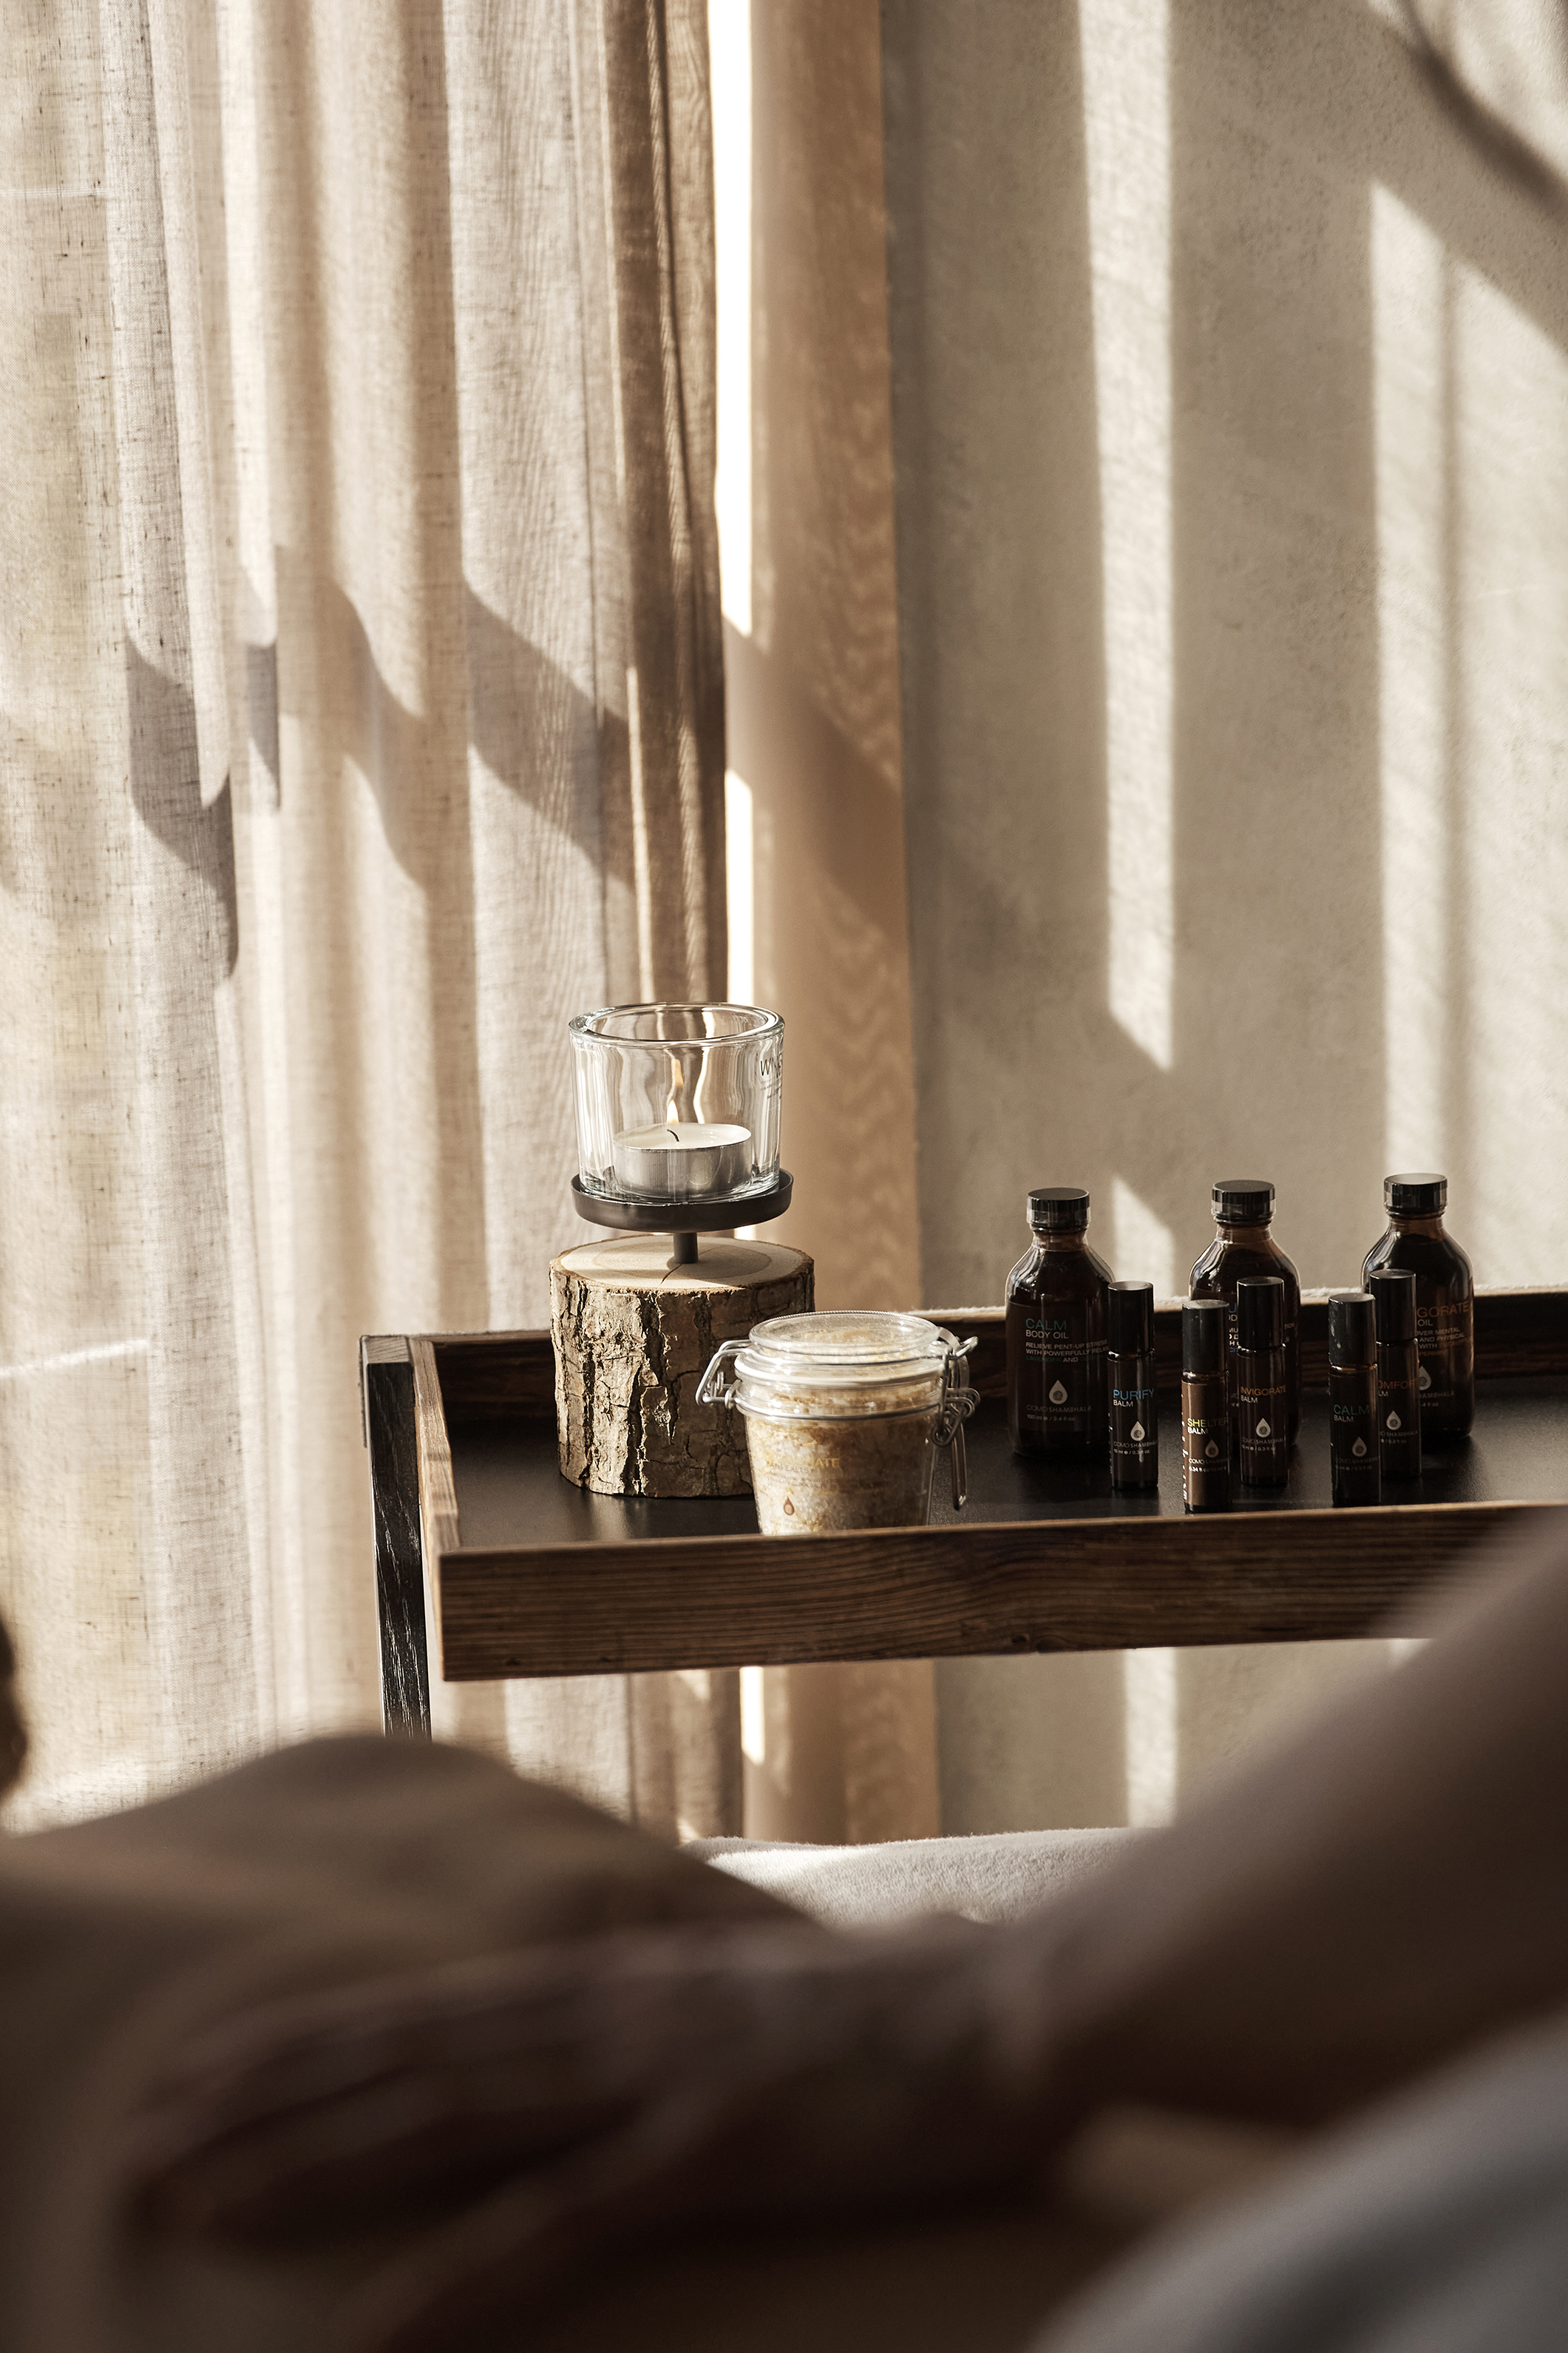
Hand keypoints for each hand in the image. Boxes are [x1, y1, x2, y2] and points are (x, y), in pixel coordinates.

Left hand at [130, 1916, 1065, 2351]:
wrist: (1021, 2006)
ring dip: (308, 2166)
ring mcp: (655, 2081)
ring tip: (192, 2197)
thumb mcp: (767, 2001)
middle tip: (143, 2135)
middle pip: (404, 2055)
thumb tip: (656, 2011)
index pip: (433, 2009)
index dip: (310, 2040)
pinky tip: (368, 2336)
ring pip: (443, 2122)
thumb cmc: (906, 2016)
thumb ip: (691, 2008)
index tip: (206, 2069)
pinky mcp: (710, 2155)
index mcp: (623, 1983)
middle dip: (264, 2099)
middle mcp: (613, 2015)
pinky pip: (555, 2231)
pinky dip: (452, 2283)